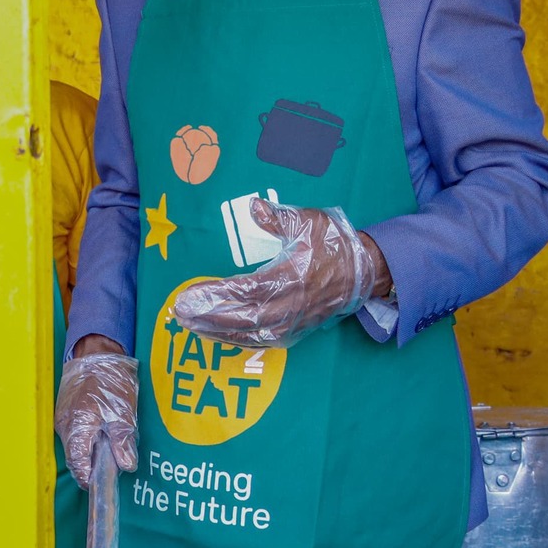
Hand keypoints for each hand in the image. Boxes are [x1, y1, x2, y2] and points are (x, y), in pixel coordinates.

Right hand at [54, 348, 138, 484]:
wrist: (96, 354)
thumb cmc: (111, 382)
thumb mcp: (123, 413)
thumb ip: (123, 442)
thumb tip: (126, 466)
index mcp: (79, 427)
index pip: (78, 463)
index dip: (88, 477)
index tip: (101, 483)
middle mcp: (65, 425)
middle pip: (74, 457)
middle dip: (90, 466)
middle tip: (109, 469)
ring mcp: (62, 418)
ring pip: (73, 446)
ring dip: (88, 452)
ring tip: (107, 452)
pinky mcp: (65, 412)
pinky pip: (73, 434)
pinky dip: (85, 440)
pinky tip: (99, 436)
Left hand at [172, 200, 383, 349]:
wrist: (366, 269)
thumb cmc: (333, 243)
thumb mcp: (307, 222)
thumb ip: (277, 218)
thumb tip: (253, 207)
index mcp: (292, 277)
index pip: (246, 289)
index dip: (217, 294)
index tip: (191, 294)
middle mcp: (292, 304)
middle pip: (244, 317)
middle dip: (210, 317)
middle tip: (180, 313)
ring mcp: (296, 320)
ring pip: (252, 333)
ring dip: (219, 332)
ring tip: (191, 326)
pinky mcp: (299, 330)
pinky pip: (264, 340)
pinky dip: (238, 340)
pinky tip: (217, 335)